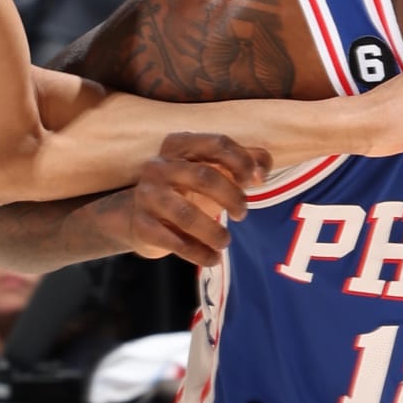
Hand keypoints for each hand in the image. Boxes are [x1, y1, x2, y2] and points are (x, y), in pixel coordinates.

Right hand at [95, 132, 271, 263]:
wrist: (139, 218)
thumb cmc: (186, 191)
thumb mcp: (213, 170)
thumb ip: (244, 161)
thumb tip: (262, 168)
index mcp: (179, 146)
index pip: (217, 143)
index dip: (242, 161)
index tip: (257, 181)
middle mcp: (159, 166)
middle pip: (205, 176)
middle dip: (232, 197)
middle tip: (242, 213)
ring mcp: (147, 196)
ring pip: (186, 214)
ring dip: (213, 232)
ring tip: (225, 242)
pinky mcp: (142, 226)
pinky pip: (174, 242)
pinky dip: (198, 254)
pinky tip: (212, 259)